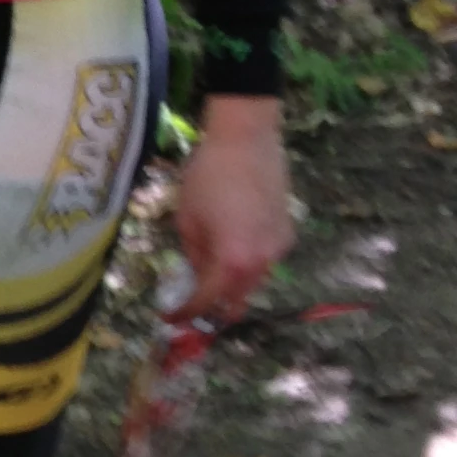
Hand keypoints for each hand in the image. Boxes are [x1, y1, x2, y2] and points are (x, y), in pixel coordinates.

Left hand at [173, 95, 294, 321]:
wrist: (247, 138)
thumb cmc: (208, 175)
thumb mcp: (188, 218)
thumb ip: (194, 256)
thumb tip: (198, 277)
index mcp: (232, 260)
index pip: (207, 301)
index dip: (186, 314)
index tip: (169, 318)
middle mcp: (262, 261)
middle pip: (236, 300)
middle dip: (213, 308)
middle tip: (190, 304)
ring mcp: (279, 248)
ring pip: (254, 283)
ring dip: (232, 287)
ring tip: (209, 277)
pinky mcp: (287, 233)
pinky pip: (265, 261)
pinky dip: (248, 264)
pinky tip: (232, 247)